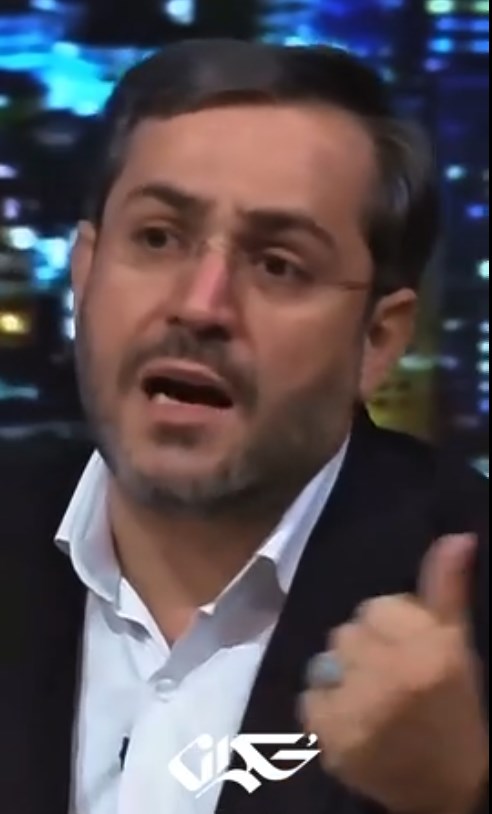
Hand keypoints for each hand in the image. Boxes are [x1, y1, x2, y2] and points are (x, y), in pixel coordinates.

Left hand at [299, 534, 488, 813]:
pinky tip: (352, 721)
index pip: (375, 608)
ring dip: (341, 676)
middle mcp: (391, 673)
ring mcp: (358, 708)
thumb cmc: (456, 707)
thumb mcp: (457, 644)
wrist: (446, 787)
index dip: (388, 628)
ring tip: (369, 699)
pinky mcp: (332, 738)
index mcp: (427, 647)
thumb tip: (457, 536)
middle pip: (346, 633)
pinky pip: (309, 699)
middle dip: (364, 651)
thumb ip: (446, 587)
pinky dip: (325, 708)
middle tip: (389, 677)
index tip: (405, 651)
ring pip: (323, 661)